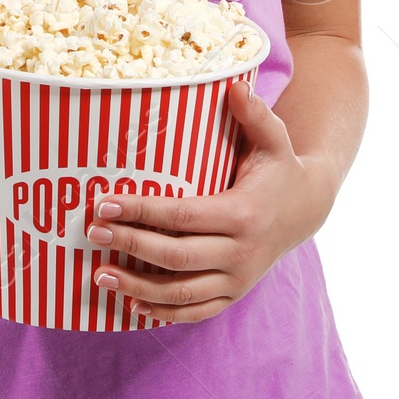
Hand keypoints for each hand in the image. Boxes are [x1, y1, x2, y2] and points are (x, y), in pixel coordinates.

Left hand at [86, 80, 336, 323]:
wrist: (305, 209)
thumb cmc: (278, 169)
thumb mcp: (274, 139)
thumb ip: (255, 114)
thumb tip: (233, 86)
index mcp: (243, 214)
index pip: (181, 215)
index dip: (141, 210)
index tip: (104, 202)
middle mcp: (240, 253)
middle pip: (175, 256)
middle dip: (130, 245)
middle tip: (92, 233)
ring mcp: (238, 279)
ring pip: (181, 292)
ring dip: (138, 288)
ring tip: (100, 275)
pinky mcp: (234, 295)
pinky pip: (196, 312)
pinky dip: (163, 313)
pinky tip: (132, 305)